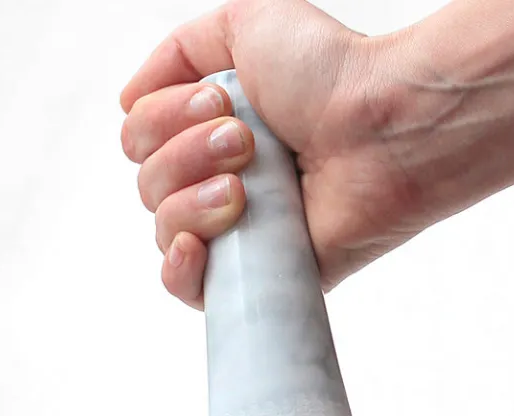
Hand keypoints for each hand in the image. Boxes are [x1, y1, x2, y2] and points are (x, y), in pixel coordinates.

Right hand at [119, 0, 421, 308]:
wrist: (384, 130)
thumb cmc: (331, 75)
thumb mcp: (245, 24)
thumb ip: (177, 50)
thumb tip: (128, 99)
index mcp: (210, 131)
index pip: (139, 141)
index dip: (163, 120)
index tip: (219, 103)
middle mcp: (218, 181)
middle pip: (147, 185)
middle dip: (184, 155)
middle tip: (247, 142)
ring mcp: (238, 233)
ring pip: (163, 230)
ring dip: (192, 199)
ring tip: (245, 185)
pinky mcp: (259, 276)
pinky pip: (188, 290)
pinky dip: (180, 267)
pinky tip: (198, 245)